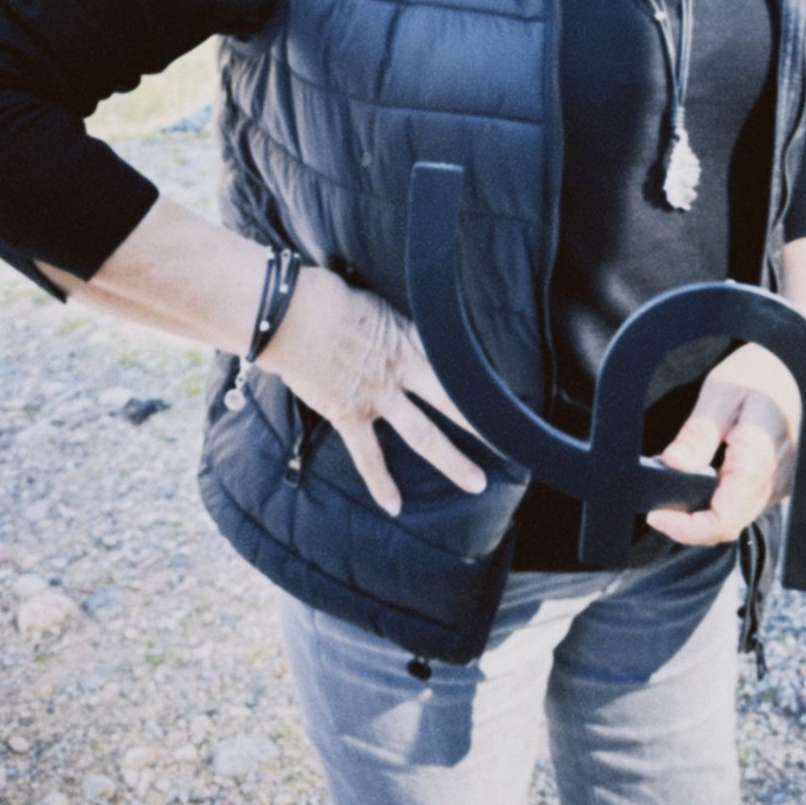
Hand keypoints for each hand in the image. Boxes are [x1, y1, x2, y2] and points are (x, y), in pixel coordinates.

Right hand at [258, 267, 487, 517]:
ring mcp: (378, 396)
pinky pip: (368, 455)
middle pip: (454, 401)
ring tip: (477, 483)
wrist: (290, 314)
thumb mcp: (373, 301)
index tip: (507, 393)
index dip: (481, 378)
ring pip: (423, 434)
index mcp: (410, 338)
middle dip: (485, 423)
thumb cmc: (326, 298)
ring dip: (452, 460)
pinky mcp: (349, 414)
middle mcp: (402, 370)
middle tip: (515, 443)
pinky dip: (381, 482)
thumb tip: (392, 323)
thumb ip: (390, 321)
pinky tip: (394, 507)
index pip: (456, 362)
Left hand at [645, 348, 798, 545]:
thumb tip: (672, 465)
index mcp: (760, 458)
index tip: (656, 514)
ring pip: (737, 517)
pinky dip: (721, 501)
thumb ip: (698, 433)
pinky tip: (703, 480)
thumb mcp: (721, 392)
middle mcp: (777, 480)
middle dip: (689, 523)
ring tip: (675, 488)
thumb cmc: (763, 371)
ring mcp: (782, 483)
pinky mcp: (781, 481)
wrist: (802, 362)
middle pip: (728, 525)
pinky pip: (747, 504)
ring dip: (704, 513)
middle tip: (658, 503)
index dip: (686, 528)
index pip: (723, 520)